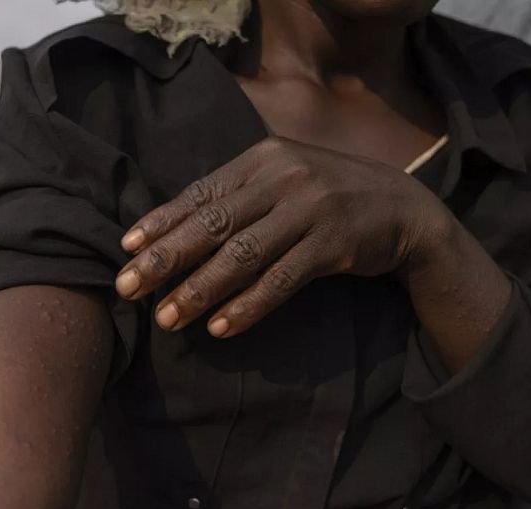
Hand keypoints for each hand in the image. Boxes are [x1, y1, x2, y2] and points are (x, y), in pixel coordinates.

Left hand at [114, 136, 452, 337]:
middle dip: (165, 258)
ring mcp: (311, 209)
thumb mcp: (284, 182)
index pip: (200, 192)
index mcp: (263, 159)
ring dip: (200, 290)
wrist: (406, 209)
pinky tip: (222, 326)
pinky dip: (249, 305)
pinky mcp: (334, 244)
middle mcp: (284, 178)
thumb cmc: (329, 199)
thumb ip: (239, 197)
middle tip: (128, 288)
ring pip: (243, 255)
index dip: (160, 222)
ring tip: (168, 318)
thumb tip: (174, 229)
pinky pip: (282, 280)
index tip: (125, 249)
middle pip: (212, 223)